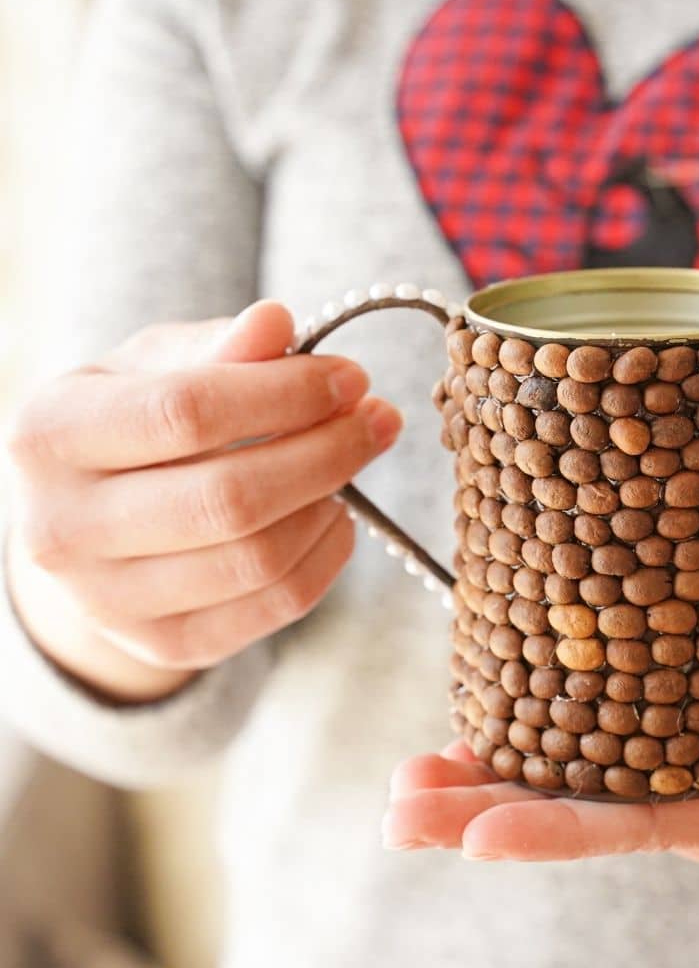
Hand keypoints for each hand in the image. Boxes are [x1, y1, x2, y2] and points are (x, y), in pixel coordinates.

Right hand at [4, 301, 400, 701]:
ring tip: (354, 460)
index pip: (186, 413)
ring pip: (258, 560)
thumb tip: (276, 323)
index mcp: (50, 435)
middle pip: (230, 498)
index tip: (351, 377)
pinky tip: (337, 514)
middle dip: (328, 452)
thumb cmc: (131, 424)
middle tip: (378, 419)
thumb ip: (218, 348)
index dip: (285, 394)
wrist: (83, 520)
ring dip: (331, 502)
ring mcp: (109, 601)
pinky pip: (276, 606)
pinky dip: (328, 557)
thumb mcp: (156, 367)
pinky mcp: (165, 644)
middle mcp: (64, 528)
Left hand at [382, 643, 698, 861]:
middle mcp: (690, 799)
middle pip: (576, 814)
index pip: (634, 828)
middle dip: (484, 818)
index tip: (479, 835)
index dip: (555, 832)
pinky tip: (470, 732)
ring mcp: (673, 768)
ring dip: (485, 782)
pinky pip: (588, 739)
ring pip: (568, 781)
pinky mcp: (667, 727)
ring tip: (407, 783)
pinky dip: (526, 735)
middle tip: (401, 812)